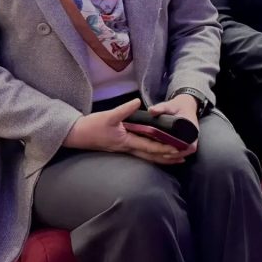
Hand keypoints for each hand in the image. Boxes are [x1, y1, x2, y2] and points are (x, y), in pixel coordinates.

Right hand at [63, 98, 190, 164]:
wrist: (77, 135)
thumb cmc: (92, 126)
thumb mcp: (108, 116)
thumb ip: (124, 109)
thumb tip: (138, 101)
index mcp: (126, 142)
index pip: (150, 147)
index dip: (164, 148)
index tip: (178, 149)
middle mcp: (128, 148)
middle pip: (152, 156)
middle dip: (168, 157)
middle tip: (184, 158)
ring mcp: (125, 149)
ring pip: (147, 157)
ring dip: (162, 158)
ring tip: (177, 160)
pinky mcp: (122, 147)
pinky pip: (141, 153)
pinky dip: (152, 154)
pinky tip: (158, 154)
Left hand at [147, 94, 199, 155]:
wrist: (184, 105)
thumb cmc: (177, 106)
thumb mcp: (169, 105)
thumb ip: (160, 108)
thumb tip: (151, 110)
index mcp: (192, 127)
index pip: (191, 144)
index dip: (182, 151)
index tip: (171, 152)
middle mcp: (193, 134)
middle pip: (188, 150)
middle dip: (177, 155)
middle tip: (163, 156)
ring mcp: (190, 138)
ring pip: (186, 151)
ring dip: (176, 155)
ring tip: (163, 156)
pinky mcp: (185, 140)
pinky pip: (183, 149)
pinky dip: (175, 153)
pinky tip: (165, 154)